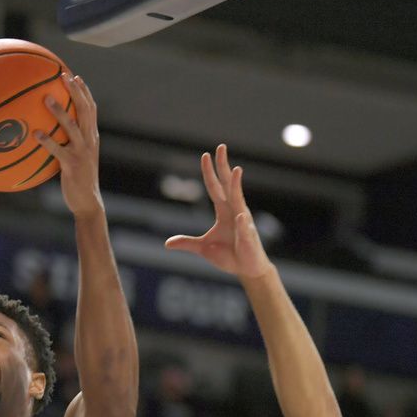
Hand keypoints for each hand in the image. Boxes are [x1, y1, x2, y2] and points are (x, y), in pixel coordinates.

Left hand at [35, 74, 102, 218]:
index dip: (84, 92)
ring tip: (45, 97)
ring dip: (58, 111)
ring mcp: (82, 153)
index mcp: (92, 138)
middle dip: (75, 92)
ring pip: (71, 126)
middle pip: (85, 111)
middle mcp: (89, 141)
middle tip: (63, 76)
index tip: (75, 77)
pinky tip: (35, 133)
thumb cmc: (79, 180)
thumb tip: (50, 131)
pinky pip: (58, 150)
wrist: (88, 203)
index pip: (91, 110)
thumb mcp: (78, 158)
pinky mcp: (73, 165)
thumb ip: (69, 143)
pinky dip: (48, 141)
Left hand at [164, 144, 271, 279]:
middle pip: (228, 185)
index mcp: (223, 211)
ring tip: (235, 170)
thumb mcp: (203, 248)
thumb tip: (167, 243)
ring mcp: (243, 222)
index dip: (209, 172)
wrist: (246, 270)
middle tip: (220, 147)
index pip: (214, 187)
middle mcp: (235, 211)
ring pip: (239, 199)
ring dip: (236, 185)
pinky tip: (240, 216)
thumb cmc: (229, 256)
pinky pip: (245, 228)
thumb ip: (186, 243)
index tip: (205, 155)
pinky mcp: (249, 236)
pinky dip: (242, 223)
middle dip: (223, 166)